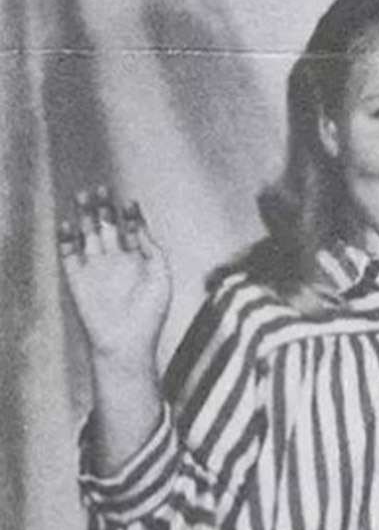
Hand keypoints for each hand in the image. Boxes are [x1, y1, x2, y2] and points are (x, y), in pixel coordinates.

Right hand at [59, 186, 171, 365]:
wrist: (126, 341)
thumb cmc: (150, 313)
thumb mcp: (161, 276)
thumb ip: (151, 249)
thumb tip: (140, 227)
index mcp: (138, 260)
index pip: (131, 229)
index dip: (130, 215)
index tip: (129, 201)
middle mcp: (115, 260)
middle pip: (106, 226)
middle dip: (103, 207)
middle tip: (101, 189)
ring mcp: (95, 267)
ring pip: (87, 234)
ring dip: (85, 215)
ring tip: (84, 195)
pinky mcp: (76, 278)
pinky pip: (68, 253)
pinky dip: (66, 238)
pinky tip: (69, 223)